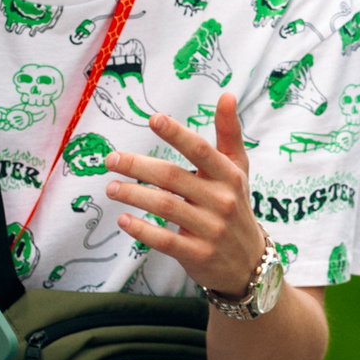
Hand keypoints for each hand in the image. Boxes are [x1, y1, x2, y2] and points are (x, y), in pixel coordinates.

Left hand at [103, 100, 267, 296]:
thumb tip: (227, 95)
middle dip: (137, 166)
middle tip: (111, 159)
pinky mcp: (198, 255)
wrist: (249, 264)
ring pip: (165, 207)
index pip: (201, 150)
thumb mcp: (238, 170)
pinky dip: (142, 229)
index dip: (178, 134)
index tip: (154, 119)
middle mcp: (222, 200)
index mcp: (230, 176)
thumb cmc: (236, 207)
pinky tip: (123, 220)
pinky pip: (165, 240)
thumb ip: (229, 134)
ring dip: (133, 195)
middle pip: (173, 177)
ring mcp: (211, 229)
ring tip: (110, 187)